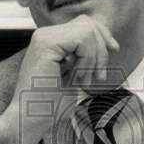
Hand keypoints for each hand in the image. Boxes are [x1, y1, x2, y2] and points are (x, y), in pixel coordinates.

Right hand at [0, 15, 118, 143]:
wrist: (30, 119)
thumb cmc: (49, 104)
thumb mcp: (76, 74)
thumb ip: (86, 56)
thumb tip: (106, 42)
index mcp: (51, 41)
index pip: (85, 24)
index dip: (103, 37)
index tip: (112, 52)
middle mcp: (45, 35)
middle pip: (88, 23)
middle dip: (101, 49)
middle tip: (96, 75)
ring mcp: (44, 37)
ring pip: (87, 29)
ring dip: (94, 57)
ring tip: (83, 79)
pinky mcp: (46, 44)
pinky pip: (82, 38)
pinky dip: (88, 58)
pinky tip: (78, 77)